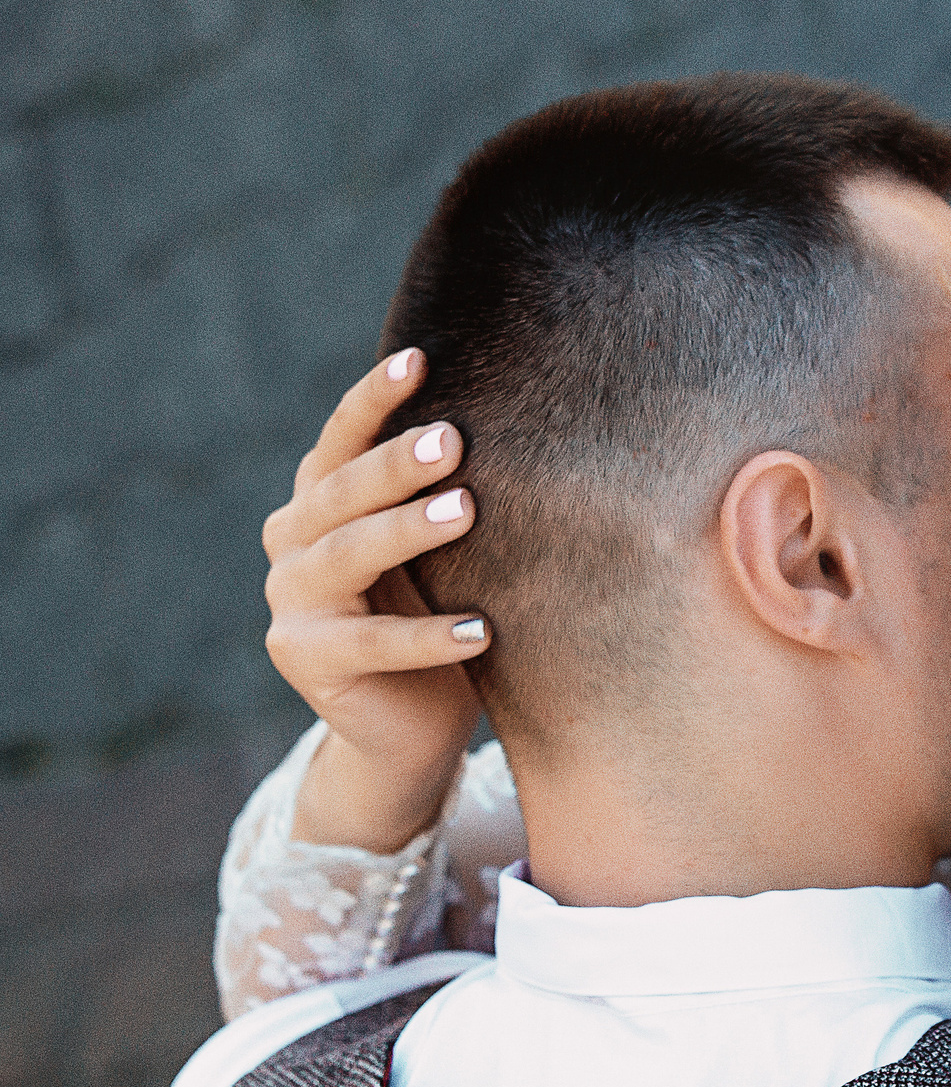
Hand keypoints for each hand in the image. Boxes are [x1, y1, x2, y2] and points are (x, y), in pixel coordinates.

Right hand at [263, 351, 486, 850]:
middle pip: (342, 492)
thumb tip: (524, 417)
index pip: (340, 441)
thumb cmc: (441, 616)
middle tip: (455, 440)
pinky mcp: (305, 659)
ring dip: (406, 531)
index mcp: (318, 502)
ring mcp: (289, 601)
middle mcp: (290, 542)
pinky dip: (429, 637)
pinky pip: (372, 644)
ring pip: (347, 557)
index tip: (420, 360)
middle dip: (398, 463)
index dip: (373, 400)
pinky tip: (484, 631)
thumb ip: (449, 493)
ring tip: (466, 511)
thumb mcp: (444, 551)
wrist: (410, 726)